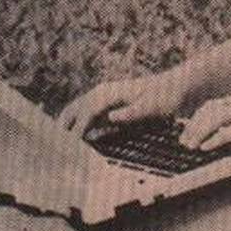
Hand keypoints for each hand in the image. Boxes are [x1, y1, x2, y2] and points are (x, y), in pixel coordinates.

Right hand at [58, 70, 188, 134]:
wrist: (176, 86)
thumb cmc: (165, 96)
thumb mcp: (151, 105)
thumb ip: (131, 112)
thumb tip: (110, 117)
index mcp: (110, 92)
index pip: (87, 112)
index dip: (77, 128)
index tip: (70, 144)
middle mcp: (103, 93)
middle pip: (76, 109)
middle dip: (64, 125)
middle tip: (54, 144)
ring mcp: (105, 98)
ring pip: (79, 112)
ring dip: (69, 125)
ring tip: (59, 143)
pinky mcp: (109, 106)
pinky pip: (89, 117)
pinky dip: (81, 126)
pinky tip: (78, 139)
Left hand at [180, 84, 230, 150]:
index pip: (217, 104)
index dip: (201, 117)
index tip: (191, 129)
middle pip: (210, 109)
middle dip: (192, 125)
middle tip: (183, 140)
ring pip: (214, 117)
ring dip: (198, 132)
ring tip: (188, 145)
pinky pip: (230, 131)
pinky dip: (214, 139)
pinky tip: (205, 147)